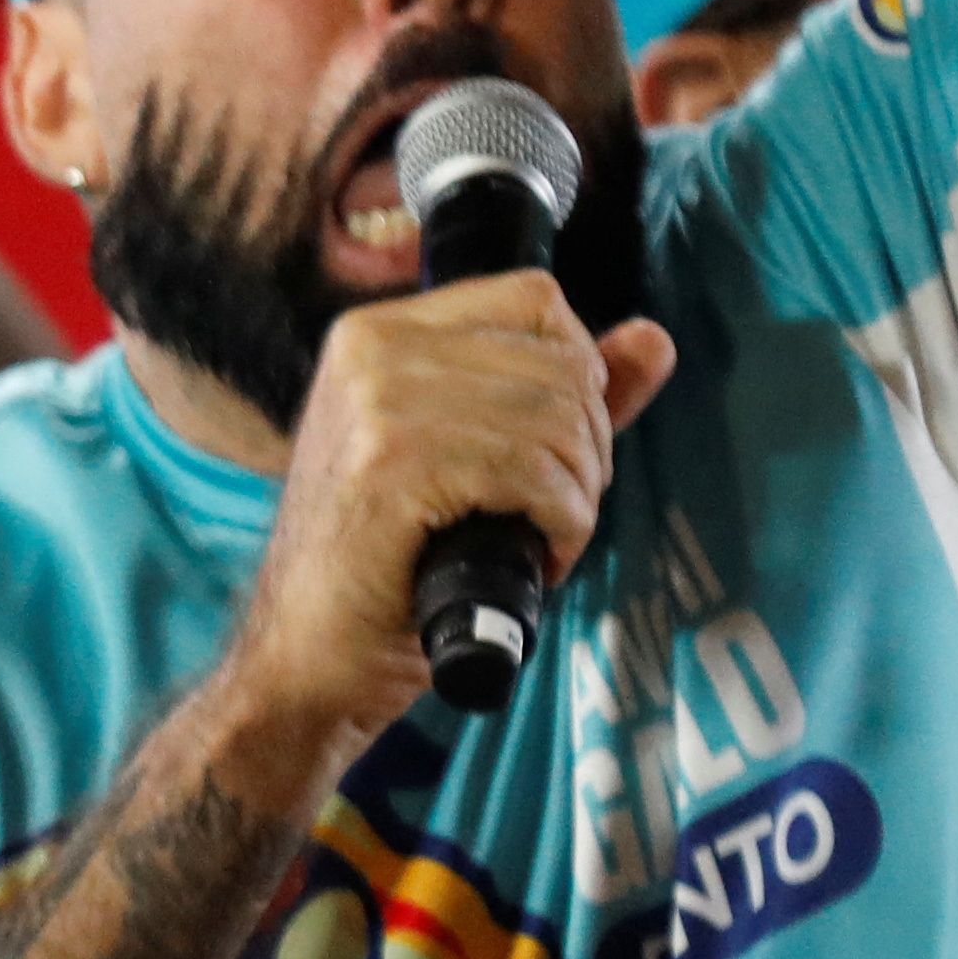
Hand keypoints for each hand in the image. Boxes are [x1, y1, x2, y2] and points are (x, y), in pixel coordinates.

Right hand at [219, 276, 678, 767]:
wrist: (303, 659)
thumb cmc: (386, 569)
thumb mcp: (473, 462)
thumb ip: (561, 396)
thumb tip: (654, 340)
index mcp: (378, 332)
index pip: (533, 298)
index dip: (577, 371)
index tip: (556, 448)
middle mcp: (370, 348)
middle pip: (559, 361)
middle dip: (588, 447)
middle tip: (554, 513)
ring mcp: (375, 403)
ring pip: (556, 417)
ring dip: (577, 495)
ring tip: (545, 540)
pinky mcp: (389, 466)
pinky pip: (532, 471)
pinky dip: (561, 524)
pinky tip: (538, 557)